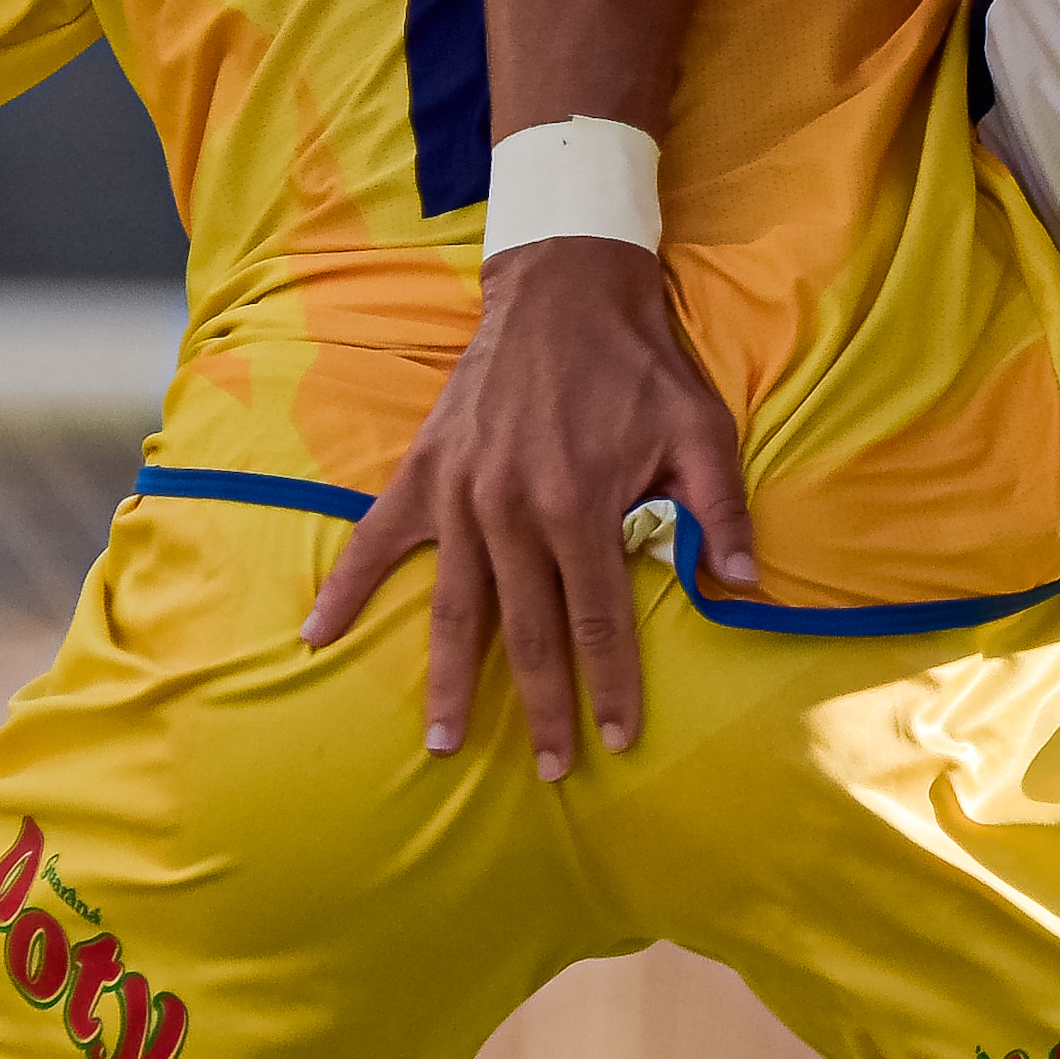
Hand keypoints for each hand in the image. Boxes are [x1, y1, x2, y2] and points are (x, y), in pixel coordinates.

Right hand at [303, 244, 756, 773]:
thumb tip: (743, 586)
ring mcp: (460, 495)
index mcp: (580, 507)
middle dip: (541, 707)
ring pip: (456, 608)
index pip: (599, 622)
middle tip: (549, 771)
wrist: (565, 287)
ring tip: (445, 742)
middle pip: (528, 633)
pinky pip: (376, 539)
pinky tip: (316, 635)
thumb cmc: (640, 365)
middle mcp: (511, 511)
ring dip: (451, 680)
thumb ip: (721, 511)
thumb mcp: (701, 430)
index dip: (611, 687)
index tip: (617, 740)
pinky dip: (345, 587)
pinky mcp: (425, 472)